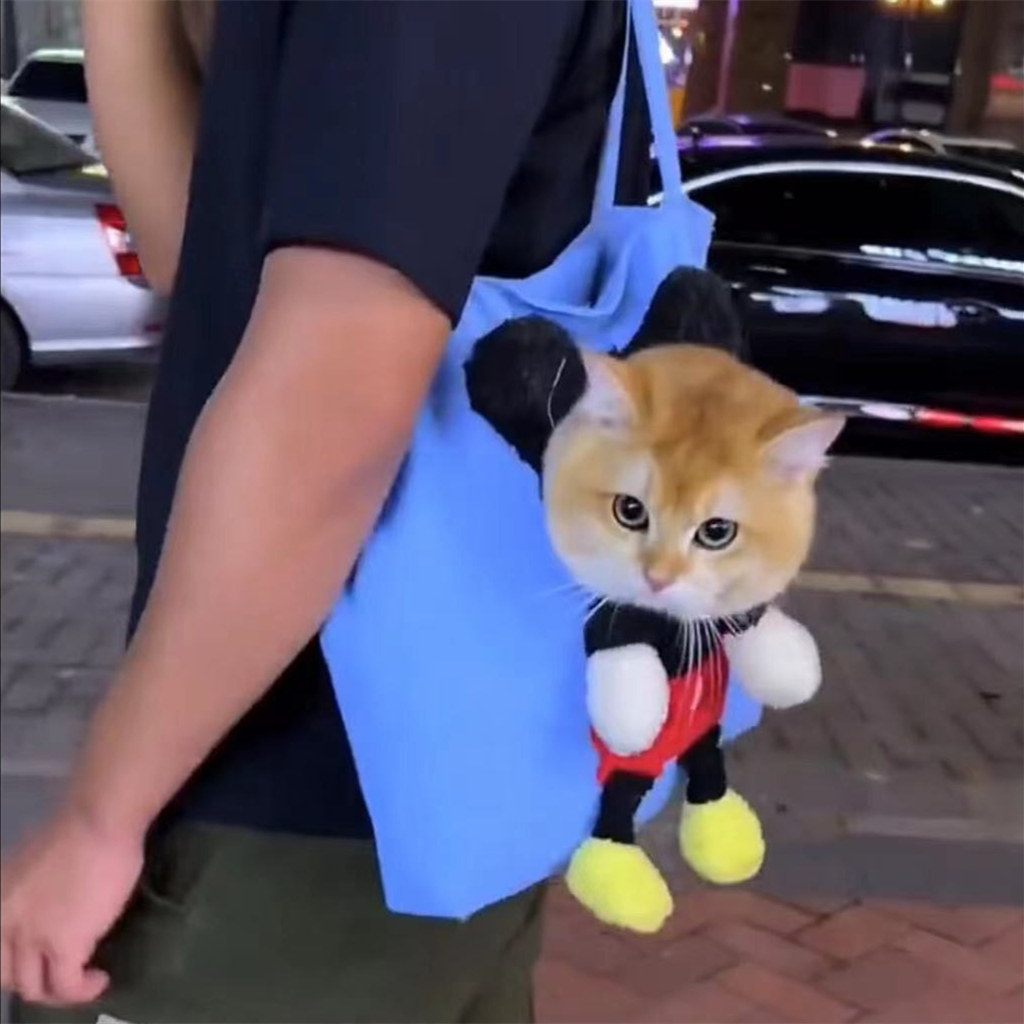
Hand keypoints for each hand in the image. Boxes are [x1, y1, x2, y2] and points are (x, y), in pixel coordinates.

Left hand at [1, 807, 143, 1005]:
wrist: (99, 819)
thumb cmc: (77, 829)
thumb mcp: (33, 863)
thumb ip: (27, 893)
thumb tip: (45, 908)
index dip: (15, 962)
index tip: (42, 958)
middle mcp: (2, 922)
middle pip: (6, 976)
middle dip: (33, 981)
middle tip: (60, 972)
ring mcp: (30, 937)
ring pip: (35, 989)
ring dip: (60, 991)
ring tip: (83, 980)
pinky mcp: (64, 945)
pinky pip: (68, 986)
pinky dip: (84, 991)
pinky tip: (99, 979)